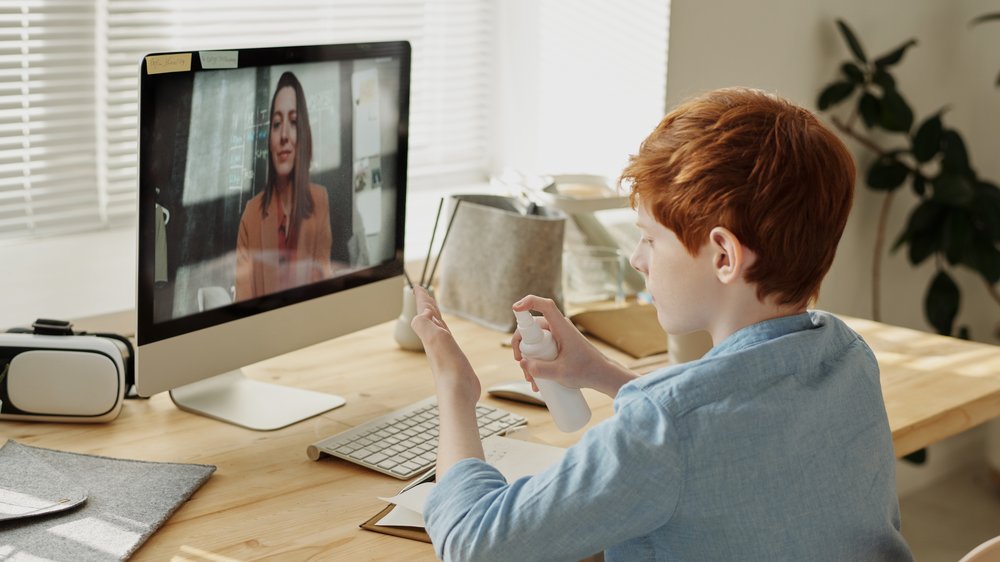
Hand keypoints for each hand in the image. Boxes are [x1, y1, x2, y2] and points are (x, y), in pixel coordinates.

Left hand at [410, 286, 480, 405]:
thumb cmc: (448, 367)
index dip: (422, 299)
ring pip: (437, 327)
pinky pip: (447, 337)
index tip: (417, 287)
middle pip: (429, 318)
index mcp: (431, 334)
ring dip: (434, 316)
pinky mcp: (453, 357)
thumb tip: (422, 314)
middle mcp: (435, 340)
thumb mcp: (434, 340)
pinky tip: (445, 333)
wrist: (458, 392)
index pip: (425, 312)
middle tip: (424, 293)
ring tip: (432, 309)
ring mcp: (444, 349)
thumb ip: (424, 325)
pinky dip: (444, 330)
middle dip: (426, 304)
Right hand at [512, 295, 636, 397]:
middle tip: (519, 361)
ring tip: (530, 379)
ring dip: (528, 357)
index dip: (529, 302)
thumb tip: (523, 363)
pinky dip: (536, 362)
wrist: (602, 376)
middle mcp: (558, 328)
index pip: (545, 306)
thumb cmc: (587, 371)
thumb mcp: (560, 372)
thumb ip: (539, 369)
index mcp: (562, 327)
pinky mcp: (558, 346)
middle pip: (532, 327)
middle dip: (522, 345)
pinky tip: (535, 380)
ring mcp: (558, 337)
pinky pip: (541, 349)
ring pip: (535, 341)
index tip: (515, 308)